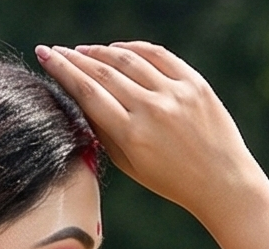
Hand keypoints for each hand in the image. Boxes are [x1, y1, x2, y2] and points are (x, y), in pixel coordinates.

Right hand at [36, 42, 264, 226]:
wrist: (222, 181)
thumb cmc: (172, 180)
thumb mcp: (131, 166)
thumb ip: (107, 134)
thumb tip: (83, 102)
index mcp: (132, 135)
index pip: (88, 93)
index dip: (63, 71)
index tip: (46, 55)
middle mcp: (151, 109)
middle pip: (103, 72)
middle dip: (74, 58)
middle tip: (56, 50)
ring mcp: (174, 93)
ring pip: (128, 59)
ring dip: (101, 52)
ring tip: (83, 51)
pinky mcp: (194, 82)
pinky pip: (157, 55)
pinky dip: (134, 48)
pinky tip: (118, 49)